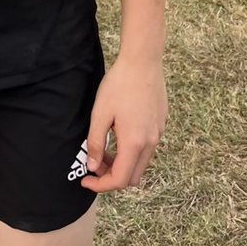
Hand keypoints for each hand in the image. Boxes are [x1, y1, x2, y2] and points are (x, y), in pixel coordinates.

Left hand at [80, 55, 166, 192]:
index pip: (119, 180)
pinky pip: (147, 148)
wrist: (143, 61)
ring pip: (141, 163)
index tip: (85, 179)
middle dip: (112, 176)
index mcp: (134, 143)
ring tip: (105, 145)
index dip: (101, 185)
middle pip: (133, 177)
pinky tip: (119, 131)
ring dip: (123, 162)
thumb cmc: (119, 84)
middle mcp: (150, 142)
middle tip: (94, 161)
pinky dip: (132, 150)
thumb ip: (95, 142)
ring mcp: (158, 133)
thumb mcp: (100, 113)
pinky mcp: (161, 123)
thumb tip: (92, 166)